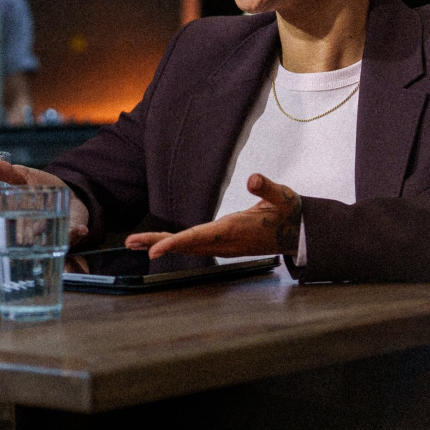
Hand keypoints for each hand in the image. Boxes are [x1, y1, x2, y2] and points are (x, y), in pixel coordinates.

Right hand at [0, 160, 89, 241]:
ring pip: (49, 242)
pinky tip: (81, 229)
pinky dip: (77, 233)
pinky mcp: (68, 233)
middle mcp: (30, 231)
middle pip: (21, 238)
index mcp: (16, 218)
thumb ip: (9, 173)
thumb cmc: (41, 189)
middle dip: (19, 240)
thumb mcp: (24, 177)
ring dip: (53, 241)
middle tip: (19, 240)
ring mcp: (49, 235)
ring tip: (53, 236)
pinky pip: (72, 235)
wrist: (68, 197)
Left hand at [126, 173, 300, 259]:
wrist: (298, 233)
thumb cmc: (289, 213)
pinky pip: (192, 245)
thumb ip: (267, 188)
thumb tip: (253, 178)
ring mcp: (222, 246)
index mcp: (233, 230)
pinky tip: (158, 243)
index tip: (155, 251)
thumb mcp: (283, 196)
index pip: (199, 237)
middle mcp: (224, 242)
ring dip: (160, 245)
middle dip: (157, 244)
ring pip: (186, 247)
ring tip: (134, 243)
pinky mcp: (222, 244)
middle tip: (131, 242)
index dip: (175, 243)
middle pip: (185, 245)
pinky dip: (173, 244)